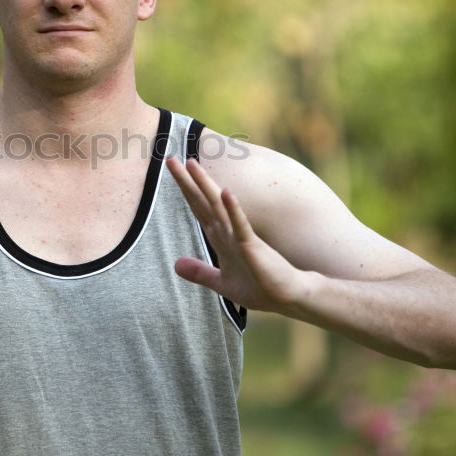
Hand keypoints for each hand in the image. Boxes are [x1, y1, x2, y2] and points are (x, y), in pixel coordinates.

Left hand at [166, 156, 310, 312]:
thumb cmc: (258, 287)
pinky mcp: (252, 246)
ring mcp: (239, 236)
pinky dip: (232, 209)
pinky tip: (225, 192)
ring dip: (204, 184)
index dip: (184, 189)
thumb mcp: (222, 282)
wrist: (286, 297)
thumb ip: (200, 273)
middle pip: (202, 201)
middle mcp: (227, 231)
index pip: (197, 208)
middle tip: (169, 158)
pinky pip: (240, 225)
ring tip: (191, 163)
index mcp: (220, 237)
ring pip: (217, 205)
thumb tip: (175, 265)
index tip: (170, 171)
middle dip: (186, 181)